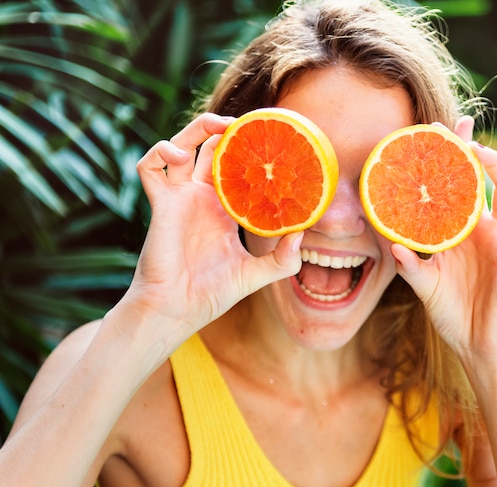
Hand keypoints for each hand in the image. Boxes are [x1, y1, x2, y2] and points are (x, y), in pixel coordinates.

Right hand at [123, 113, 302, 333]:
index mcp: (222, 210)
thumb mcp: (256, 274)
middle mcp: (199, 198)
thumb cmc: (212, 294)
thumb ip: (282, 259)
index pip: (234, 168)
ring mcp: (178, 199)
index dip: (247, 151)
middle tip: (245, 122)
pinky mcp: (160, 204)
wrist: (178, 310)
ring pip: (179, 146)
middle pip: (208, 148)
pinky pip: (149, 166)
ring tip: (218, 125)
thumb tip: (302, 234)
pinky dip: (160, 152)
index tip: (269, 138)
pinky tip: (181, 156)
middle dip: (224, 129)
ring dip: (196, 129)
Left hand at [391, 116, 496, 380]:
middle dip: (470, 151)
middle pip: (478, 179)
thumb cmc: (449, 313)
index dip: (445, 163)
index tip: (432, 135)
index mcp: (454, 232)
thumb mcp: (424, 286)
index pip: (450, 188)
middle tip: (458, 127)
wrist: (475, 343)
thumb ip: (410, 266)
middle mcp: (478, 229)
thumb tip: (392, 246)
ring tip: (481, 152)